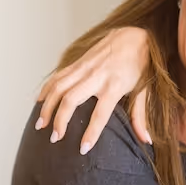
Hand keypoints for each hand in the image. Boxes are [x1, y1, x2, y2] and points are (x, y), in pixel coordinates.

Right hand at [36, 26, 152, 151]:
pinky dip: (47, 89)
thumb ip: (140, 116)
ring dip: (47, 106)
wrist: (135, 35)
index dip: (91, 133)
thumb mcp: (145, 90)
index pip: (100, 114)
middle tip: (55, 138)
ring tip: (40, 125)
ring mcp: (85, 67)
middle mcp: (97, 76)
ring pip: (59, 87)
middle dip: (60, 120)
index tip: (82, 149)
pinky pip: (58, 76)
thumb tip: (146, 140)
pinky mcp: (78, 62)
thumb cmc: (142, 65)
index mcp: (115, 86)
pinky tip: (39, 102)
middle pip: (71, 100)